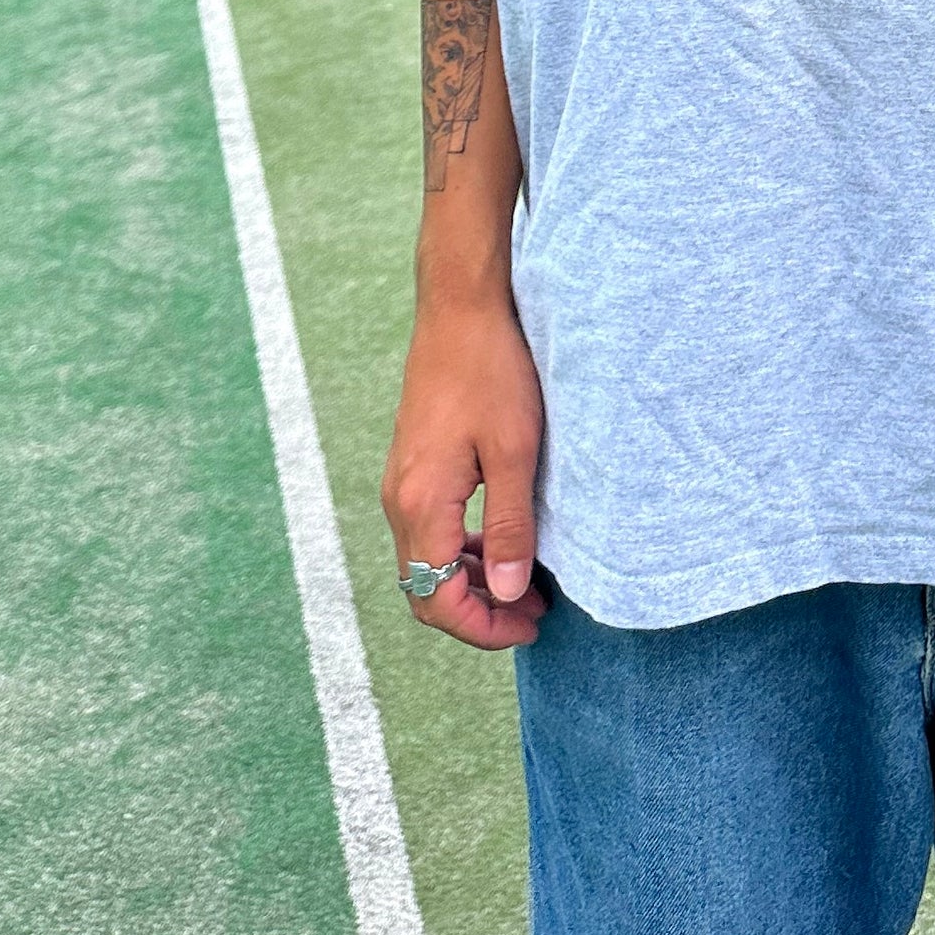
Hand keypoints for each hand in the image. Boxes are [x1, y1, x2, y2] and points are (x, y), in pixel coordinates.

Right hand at [381, 297, 547, 648]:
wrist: (461, 307)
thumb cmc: (493, 370)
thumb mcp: (515, 450)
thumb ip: (510, 526)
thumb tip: (510, 594)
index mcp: (421, 503)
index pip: (437, 599)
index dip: (483, 627)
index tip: (530, 625)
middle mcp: (400, 499)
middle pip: (425, 588)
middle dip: (477, 613)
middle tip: (533, 613)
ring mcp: (402, 481)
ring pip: (425, 561)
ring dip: (470, 582)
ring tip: (526, 585)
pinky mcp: (413, 464)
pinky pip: (428, 530)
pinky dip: (461, 550)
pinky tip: (500, 543)